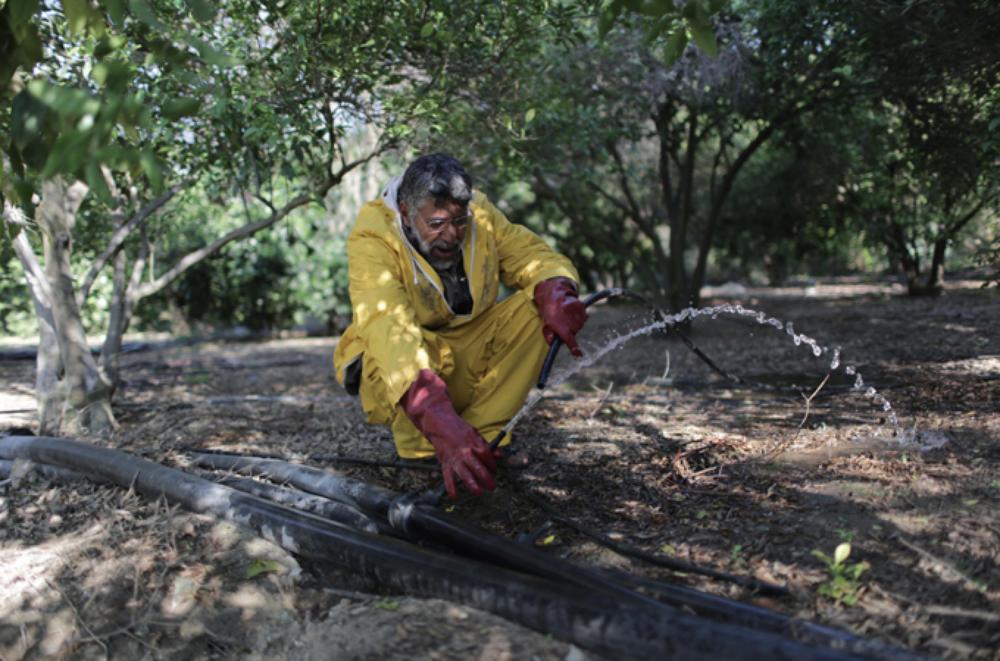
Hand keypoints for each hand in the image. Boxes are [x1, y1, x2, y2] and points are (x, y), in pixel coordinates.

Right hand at [399, 369, 497, 498]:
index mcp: (474, 442)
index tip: (494, 469)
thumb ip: (487, 446)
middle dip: (486, 478)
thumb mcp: (475, 433)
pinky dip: (451, 487)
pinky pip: (448, 477)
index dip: (492, 464)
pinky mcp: (445, 462)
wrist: (439, 424)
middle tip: (492, 486)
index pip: (487, 456)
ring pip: (464, 474)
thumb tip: (499, 455)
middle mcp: (465, 452)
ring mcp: (454, 458)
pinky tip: (455, 496)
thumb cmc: (459, 429)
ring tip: (479, 493)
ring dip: (472, 484)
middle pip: (478, 467)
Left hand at [533, 277, 586, 356]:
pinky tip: (571, 312)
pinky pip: (584, 317)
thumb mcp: (545, 324)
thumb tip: (552, 343)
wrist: (554, 293)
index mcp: (560, 325)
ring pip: (579, 325)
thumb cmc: (548, 311)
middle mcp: (570, 320)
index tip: (578, 354)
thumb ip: (548, 335)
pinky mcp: (582, 307)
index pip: (568, 339)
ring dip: (574, 323)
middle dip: (569, 331)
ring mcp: (577, 313)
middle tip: (561, 323)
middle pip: (574, 332)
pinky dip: (578, 317)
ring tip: (565, 316)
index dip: (573, 347)